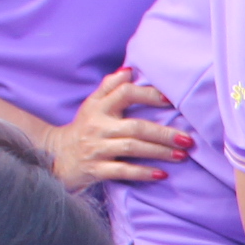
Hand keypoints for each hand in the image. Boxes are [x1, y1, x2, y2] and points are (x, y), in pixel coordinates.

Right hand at [44, 69, 189, 188]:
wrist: (56, 157)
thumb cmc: (83, 128)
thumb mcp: (92, 105)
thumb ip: (110, 87)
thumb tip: (130, 70)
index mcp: (99, 107)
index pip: (125, 94)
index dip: (148, 95)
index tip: (170, 100)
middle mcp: (98, 127)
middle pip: (136, 126)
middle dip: (164, 133)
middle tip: (188, 139)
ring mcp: (97, 149)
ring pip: (132, 148)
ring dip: (159, 152)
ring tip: (182, 155)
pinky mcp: (95, 169)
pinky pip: (122, 171)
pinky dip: (143, 173)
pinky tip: (161, 174)